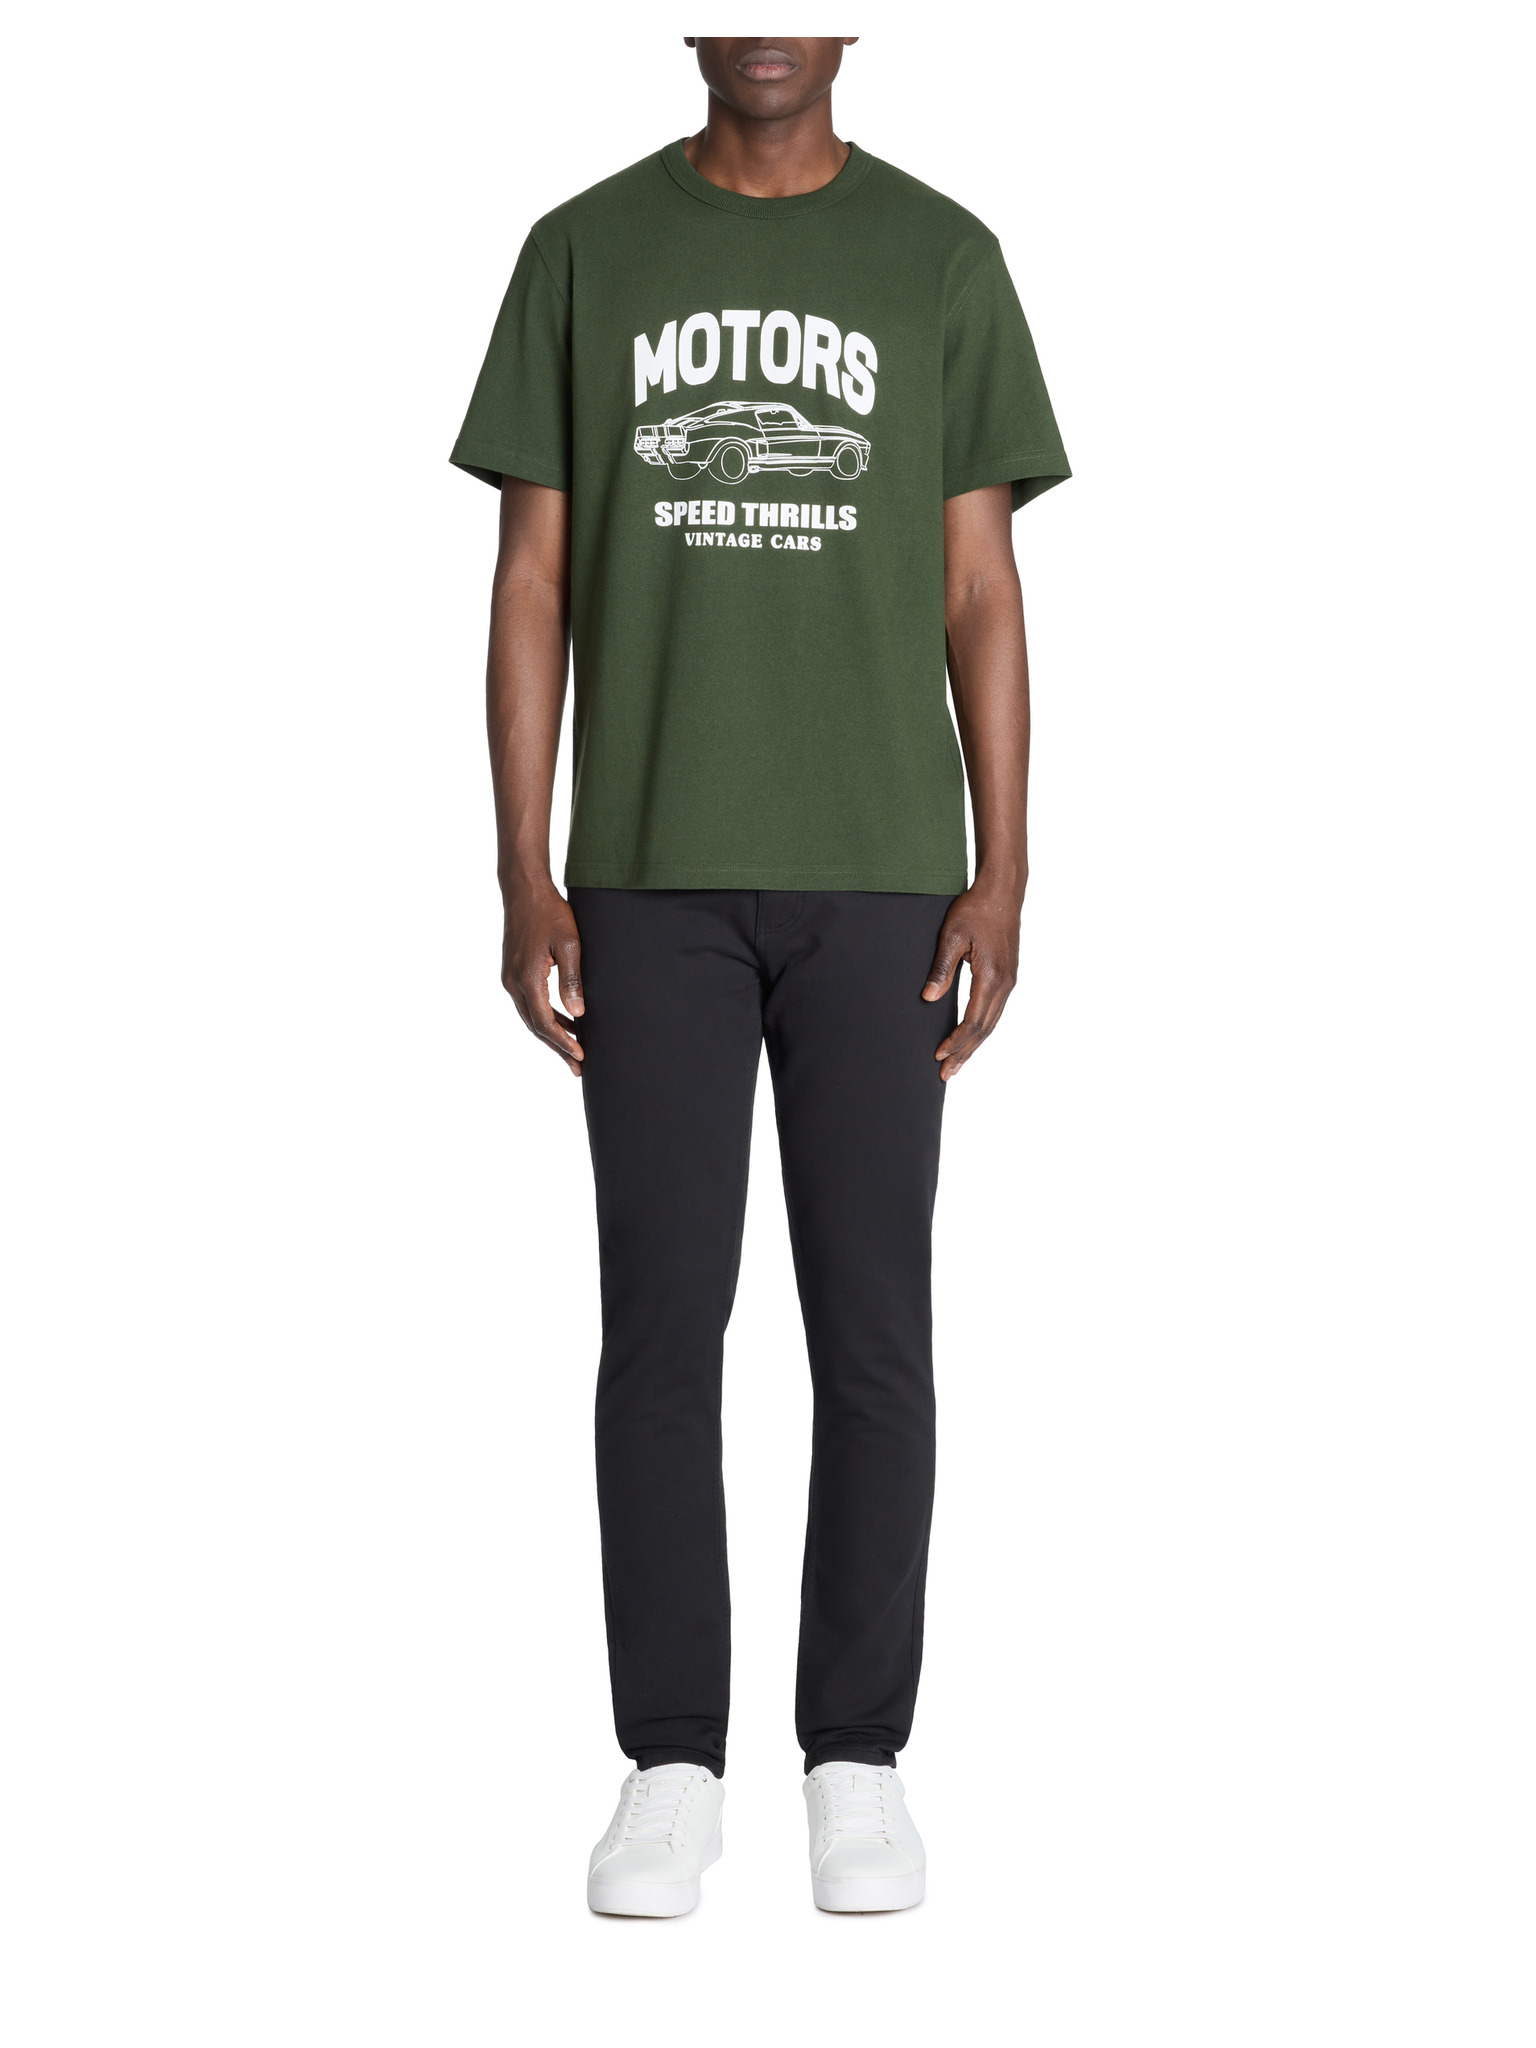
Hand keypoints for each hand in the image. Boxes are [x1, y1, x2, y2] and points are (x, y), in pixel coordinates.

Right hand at [501, 880, 583, 1074]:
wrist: (524, 891)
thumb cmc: (550, 913)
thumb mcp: (570, 944)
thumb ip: (573, 980)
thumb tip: (578, 1014)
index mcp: (526, 977)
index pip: (544, 1022)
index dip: (563, 1042)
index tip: (580, 1056)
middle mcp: (513, 982)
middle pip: (536, 1026)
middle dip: (558, 1047)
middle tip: (579, 1067)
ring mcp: (510, 978)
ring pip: (531, 1017)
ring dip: (552, 1035)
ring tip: (573, 1051)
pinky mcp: (513, 972)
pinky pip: (529, 1004)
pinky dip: (546, 1017)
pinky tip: (565, 1022)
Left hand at [921, 885, 1021, 1080]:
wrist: (1003, 891)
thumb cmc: (975, 909)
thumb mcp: (952, 937)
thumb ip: (941, 969)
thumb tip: (928, 999)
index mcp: (991, 976)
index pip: (973, 1021)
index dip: (956, 1042)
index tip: (938, 1056)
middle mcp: (1005, 983)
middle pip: (985, 1030)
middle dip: (964, 1053)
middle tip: (945, 1074)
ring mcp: (1009, 980)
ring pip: (992, 1023)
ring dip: (974, 1045)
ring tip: (957, 1063)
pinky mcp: (1008, 975)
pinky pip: (995, 1011)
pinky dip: (982, 1029)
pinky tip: (971, 1037)